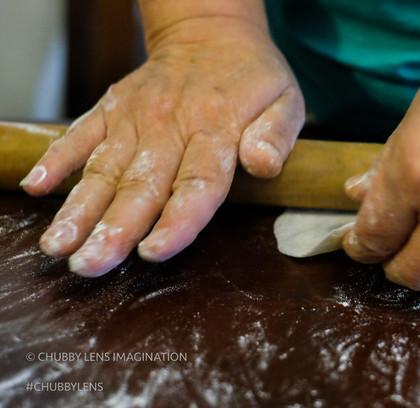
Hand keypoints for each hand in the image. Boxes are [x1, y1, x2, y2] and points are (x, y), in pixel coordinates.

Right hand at [21, 16, 303, 276]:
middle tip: (90, 266)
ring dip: (79, 207)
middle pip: (141, 184)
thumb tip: (262, 165)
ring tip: (58, 245)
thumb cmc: (253, 77)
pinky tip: (36, 187)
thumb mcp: (286, 102)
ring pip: (104, 167)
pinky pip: (80, 132)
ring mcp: (135, 116)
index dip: (176, 221)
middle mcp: (170, 124)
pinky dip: (57, 158)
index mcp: (217, 128)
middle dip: (114, 228)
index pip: (197, 183)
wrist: (210, 32)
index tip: (153, 252)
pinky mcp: (112, 107)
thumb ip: (276, 137)